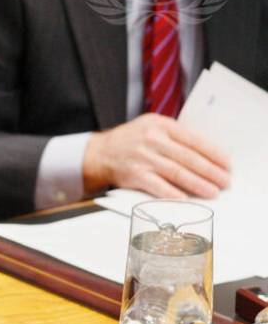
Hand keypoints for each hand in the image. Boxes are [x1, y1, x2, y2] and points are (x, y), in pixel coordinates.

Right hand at [83, 113, 229, 197]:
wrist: (97, 153)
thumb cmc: (129, 142)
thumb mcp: (151, 128)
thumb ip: (175, 137)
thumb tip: (206, 156)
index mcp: (160, 125)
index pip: (193, 140)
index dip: (213, 154)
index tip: (226, 164)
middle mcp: (151, 139)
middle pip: (188, 158)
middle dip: (210, 172)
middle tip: (224, 181)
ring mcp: (141, 157)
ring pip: (176, 173)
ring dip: (197, 184)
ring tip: (212, 192)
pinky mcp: (133, 174)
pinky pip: (157, 186)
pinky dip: (172, 194)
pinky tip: (186, 199)